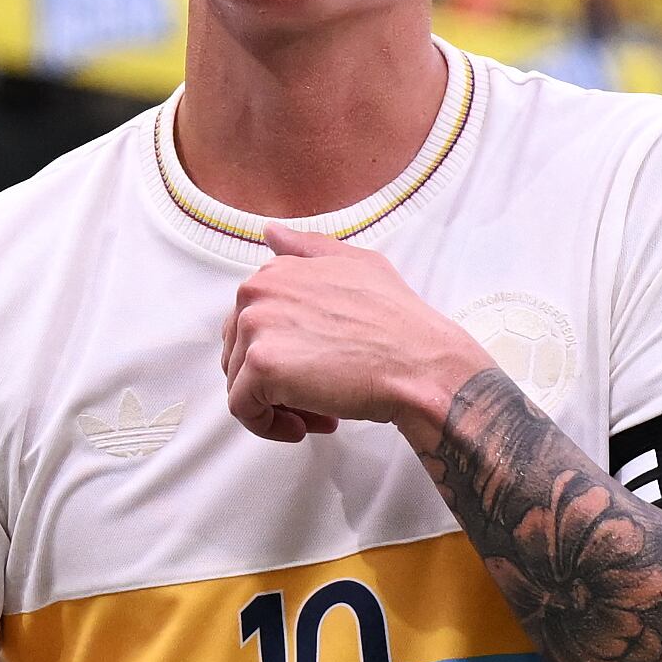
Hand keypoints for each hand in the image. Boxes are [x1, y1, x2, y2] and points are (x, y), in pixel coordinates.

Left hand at [220, 224, 488, 442]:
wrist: (422, 366)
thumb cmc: (400, 323)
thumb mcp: (360, 265)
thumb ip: (309, 250)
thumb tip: (270, 234)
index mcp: (276, 272)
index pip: (251, 323)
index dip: (283, 350)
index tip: (315, 366)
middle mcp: (257, 292)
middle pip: (239, 353)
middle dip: (275, 380)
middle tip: (320, 396)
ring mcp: (257, 327)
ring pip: (239, 382)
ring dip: (277, 404)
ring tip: (320, 413)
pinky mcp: (262, 367)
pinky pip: (243, 408)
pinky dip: (269, 425)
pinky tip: (307, 427)